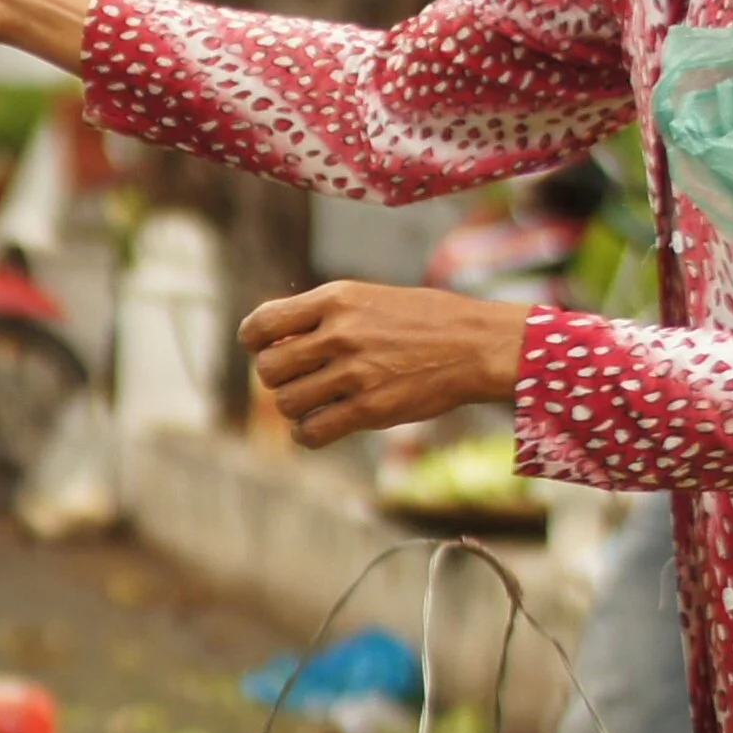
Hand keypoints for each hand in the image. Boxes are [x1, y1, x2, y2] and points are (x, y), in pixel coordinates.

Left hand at [240, 282, 532, 447]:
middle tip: (303, 378)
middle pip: (268, 369)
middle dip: (278, 379)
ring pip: (286, 403)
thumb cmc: (423, 321)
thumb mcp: (369, 299)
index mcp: (336, 299)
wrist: (476, 344)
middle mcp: (339, 333)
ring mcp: (354, 373)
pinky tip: (324, 425)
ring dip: (297, 408)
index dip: (256, 342)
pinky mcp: (369, 409)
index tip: (268, 349)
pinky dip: (309, 434)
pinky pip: (311, 432)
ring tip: (320, 401)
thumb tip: (272, 340)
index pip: (262, 324)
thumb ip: (323, 315)